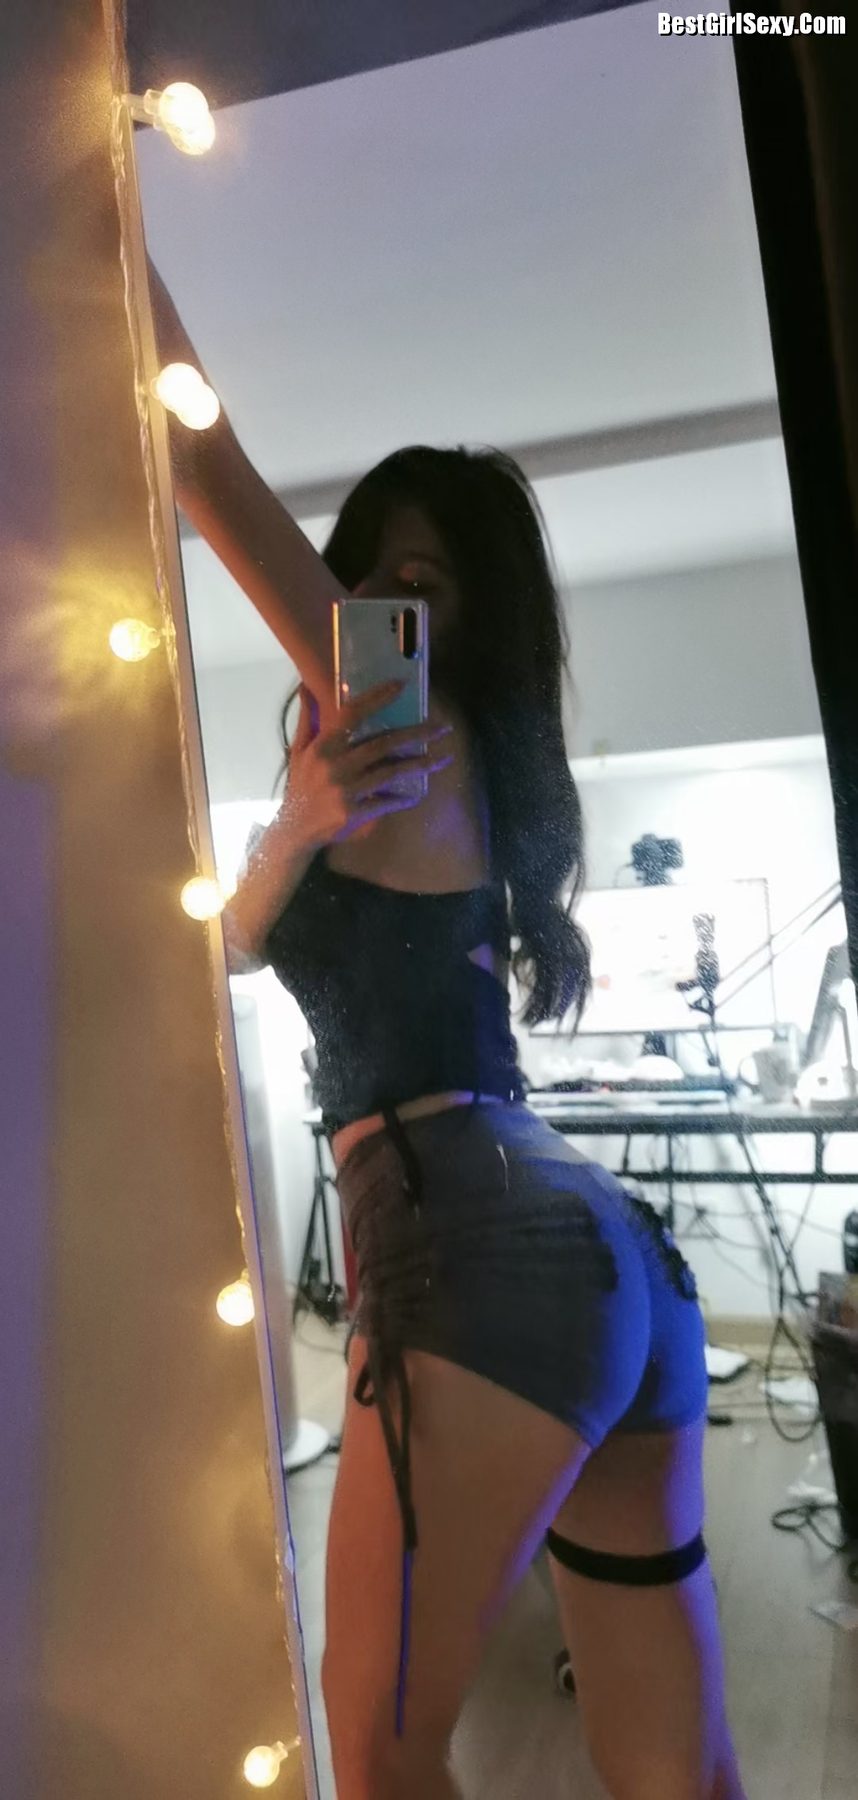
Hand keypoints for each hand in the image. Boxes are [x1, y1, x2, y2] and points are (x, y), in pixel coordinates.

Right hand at [285, 681, 452, 850]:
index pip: (352, 715)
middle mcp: (335, 765)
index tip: (401, 686)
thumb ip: (307, 718)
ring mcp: (345, 790)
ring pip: (390, 772)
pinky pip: (384, 802)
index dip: (376, 698)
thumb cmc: (299, 786)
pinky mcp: (352, 813)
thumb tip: (306, 686)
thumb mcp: (298, 750)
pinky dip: (401, 798)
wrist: (293, 829)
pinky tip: (418, 794)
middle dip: (416, 734)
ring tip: (443, 758)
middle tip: (443, 728)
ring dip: (419, 765)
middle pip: (382, 744)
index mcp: (323, 746)